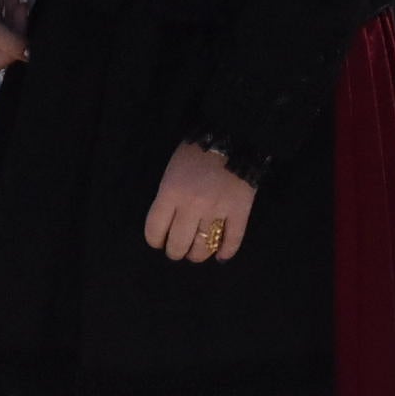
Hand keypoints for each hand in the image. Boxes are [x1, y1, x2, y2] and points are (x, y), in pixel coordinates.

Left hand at [145, 141, 256, 262]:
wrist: (231, 137)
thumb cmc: (196, 151)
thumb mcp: (172, 170)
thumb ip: (168, 196)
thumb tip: (167, 221)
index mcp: (171, 193)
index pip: (155, 229)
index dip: (155, 241)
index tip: (158, 242)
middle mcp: (191, 206)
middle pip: (178, 243)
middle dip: (175, 252)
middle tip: (177, 250)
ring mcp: (217, 211)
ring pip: (203, 247)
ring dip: (197, 255)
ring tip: (196, 254)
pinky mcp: (239, 213)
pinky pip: (232, 240)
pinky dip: (226, 252)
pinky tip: (221, 257)